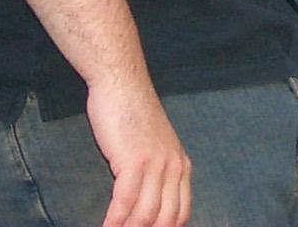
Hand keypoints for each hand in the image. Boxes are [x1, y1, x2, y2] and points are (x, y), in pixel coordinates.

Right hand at [86, 77, 190, 226]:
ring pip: (146, 215)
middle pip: (166, 219)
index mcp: (182, 166)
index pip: (181, 213)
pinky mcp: (134, 161)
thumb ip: (159, 173)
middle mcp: (174, 167)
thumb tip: (150, 204)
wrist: (122, 84)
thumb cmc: (132, 115)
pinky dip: (114, 221)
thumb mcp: (156, 146)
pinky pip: (125, 201)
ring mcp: (156, 164)